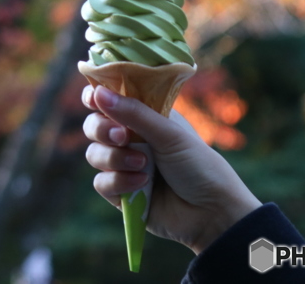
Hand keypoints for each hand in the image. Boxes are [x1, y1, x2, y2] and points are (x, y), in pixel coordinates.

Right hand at [82, 84, 261, 253]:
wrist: (212, 213)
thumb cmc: (199, 166)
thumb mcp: (169, 134)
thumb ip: (134, 114)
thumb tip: (99, 92)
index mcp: (145, 117)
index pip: (111, 100)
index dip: (97, 97)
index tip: (93, 99)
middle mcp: (131, 139)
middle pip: (94, 126)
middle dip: (102, 129)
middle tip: (122, 136)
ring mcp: (124, 166)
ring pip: (94, 154)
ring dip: (115, 158)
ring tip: (143, 165)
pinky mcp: (120, 194)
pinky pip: (101, 182)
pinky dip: (119, 182)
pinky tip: (143, 184)